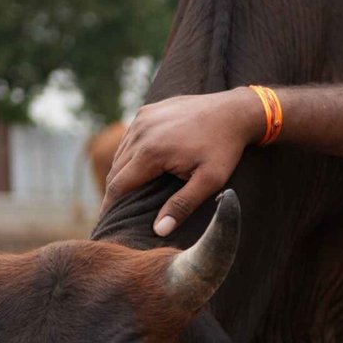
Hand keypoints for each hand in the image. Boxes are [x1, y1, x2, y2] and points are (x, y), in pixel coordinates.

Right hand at [103, 89, 263, 235]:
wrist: (235, 112)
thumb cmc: (225, 149)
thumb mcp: (210, 181)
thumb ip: (182, 205)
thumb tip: (159, 231)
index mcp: (151, 151)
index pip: (119, 186)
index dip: (110, 207)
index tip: (106, 223)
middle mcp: (141, 132)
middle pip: (116, 170)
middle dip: (115, 192)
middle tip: (115, 213)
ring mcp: (143, 118)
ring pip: (121, 153)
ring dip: (122, 173)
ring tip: (126, 194)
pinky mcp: (148, 111)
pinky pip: (131, 137)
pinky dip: (130, 154)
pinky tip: (139, 168)